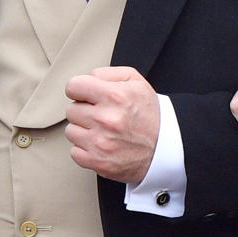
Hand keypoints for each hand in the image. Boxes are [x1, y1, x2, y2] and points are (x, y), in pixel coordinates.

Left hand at [65, 66, 159, 181]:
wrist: (166, 147)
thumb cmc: (150, 114)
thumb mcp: (136, 82)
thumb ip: (107, 74)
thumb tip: (85, 79)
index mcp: (115, 96)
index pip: (73, 86)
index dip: (80, 90)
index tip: (86, 95)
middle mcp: (106, 119)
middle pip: (71, 110)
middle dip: (85, 111)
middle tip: (102, 115)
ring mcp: (100, 142)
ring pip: (71, 131)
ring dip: (84, 131)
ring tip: (103, 131)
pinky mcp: (97, 162)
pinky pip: (74, 151)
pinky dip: (86, 149)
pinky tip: (101, 145)